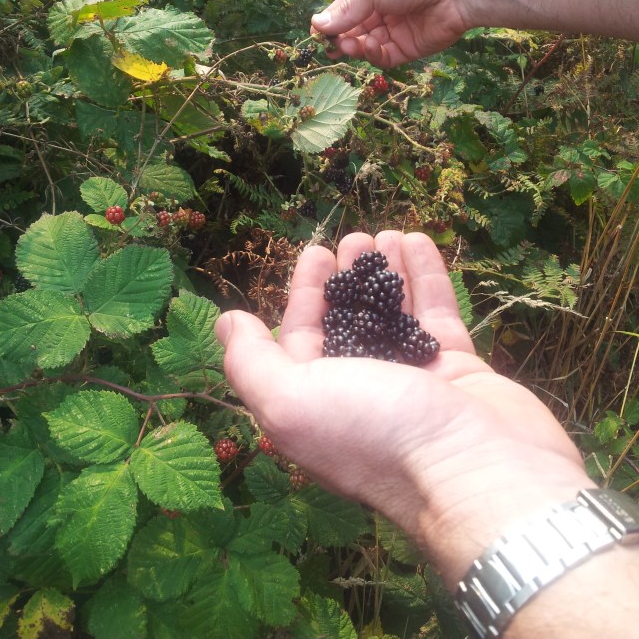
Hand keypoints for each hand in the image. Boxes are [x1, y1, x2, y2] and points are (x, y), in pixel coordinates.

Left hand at [216, 231, 593, 585]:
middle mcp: (364, 397)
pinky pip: (437, 317)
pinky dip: (426, 280)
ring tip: (386, 234)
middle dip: (349, 279)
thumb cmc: (374, 432)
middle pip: (349, 325)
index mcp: (318, 407)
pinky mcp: (460, 373)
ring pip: (394, 317)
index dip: (305, 295)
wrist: (478, 471)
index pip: (302, 341)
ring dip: (387, 273)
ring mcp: (415, 385)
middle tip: (356, 239)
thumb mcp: (291, 401)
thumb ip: (252, 362)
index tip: (317, 254)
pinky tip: (418, 243)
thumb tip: (228, 323)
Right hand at [311, 0, 470, 67]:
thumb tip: (316, 24)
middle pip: (353, 31)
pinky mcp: (408, 50)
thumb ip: (348, 9)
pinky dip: (373, 55)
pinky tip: (369, 46)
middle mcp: (383, 13)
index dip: (330, 22)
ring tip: (349, 45)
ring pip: (366, 46)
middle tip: (329, 46)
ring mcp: (395, 32)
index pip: (345, 11)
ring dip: (354, 47)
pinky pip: (384, 57)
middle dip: (339, 39)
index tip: (316, 33)